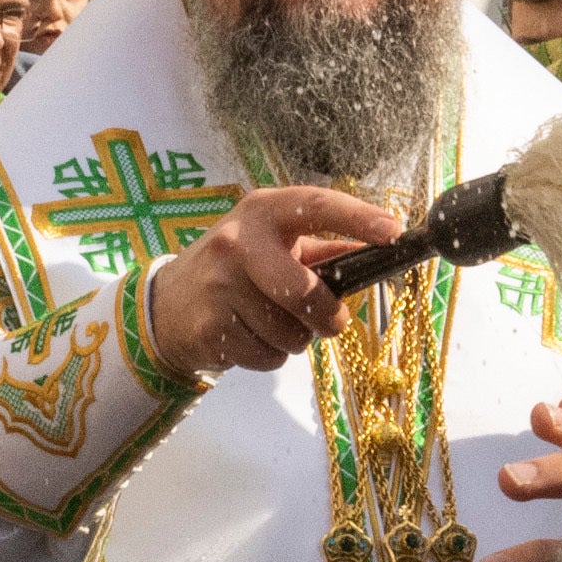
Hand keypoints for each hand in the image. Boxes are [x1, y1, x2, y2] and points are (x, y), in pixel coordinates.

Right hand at [141, 184, 400, 378]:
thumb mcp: (273, 246)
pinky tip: (248, 337)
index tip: (394, 232)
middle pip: (304, 292)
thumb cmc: (236, 270)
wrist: (167, 305)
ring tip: (269, 323)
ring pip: (289, 333)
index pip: (316, 206)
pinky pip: (267, 356)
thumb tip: (378, 254)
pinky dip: (269, 356)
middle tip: (329, 322)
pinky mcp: (211, 326)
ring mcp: (220, 285)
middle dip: (326, 317)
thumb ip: (324, 251)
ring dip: (293, 339)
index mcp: (263, 212)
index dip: (358, 218)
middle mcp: (238, 241)